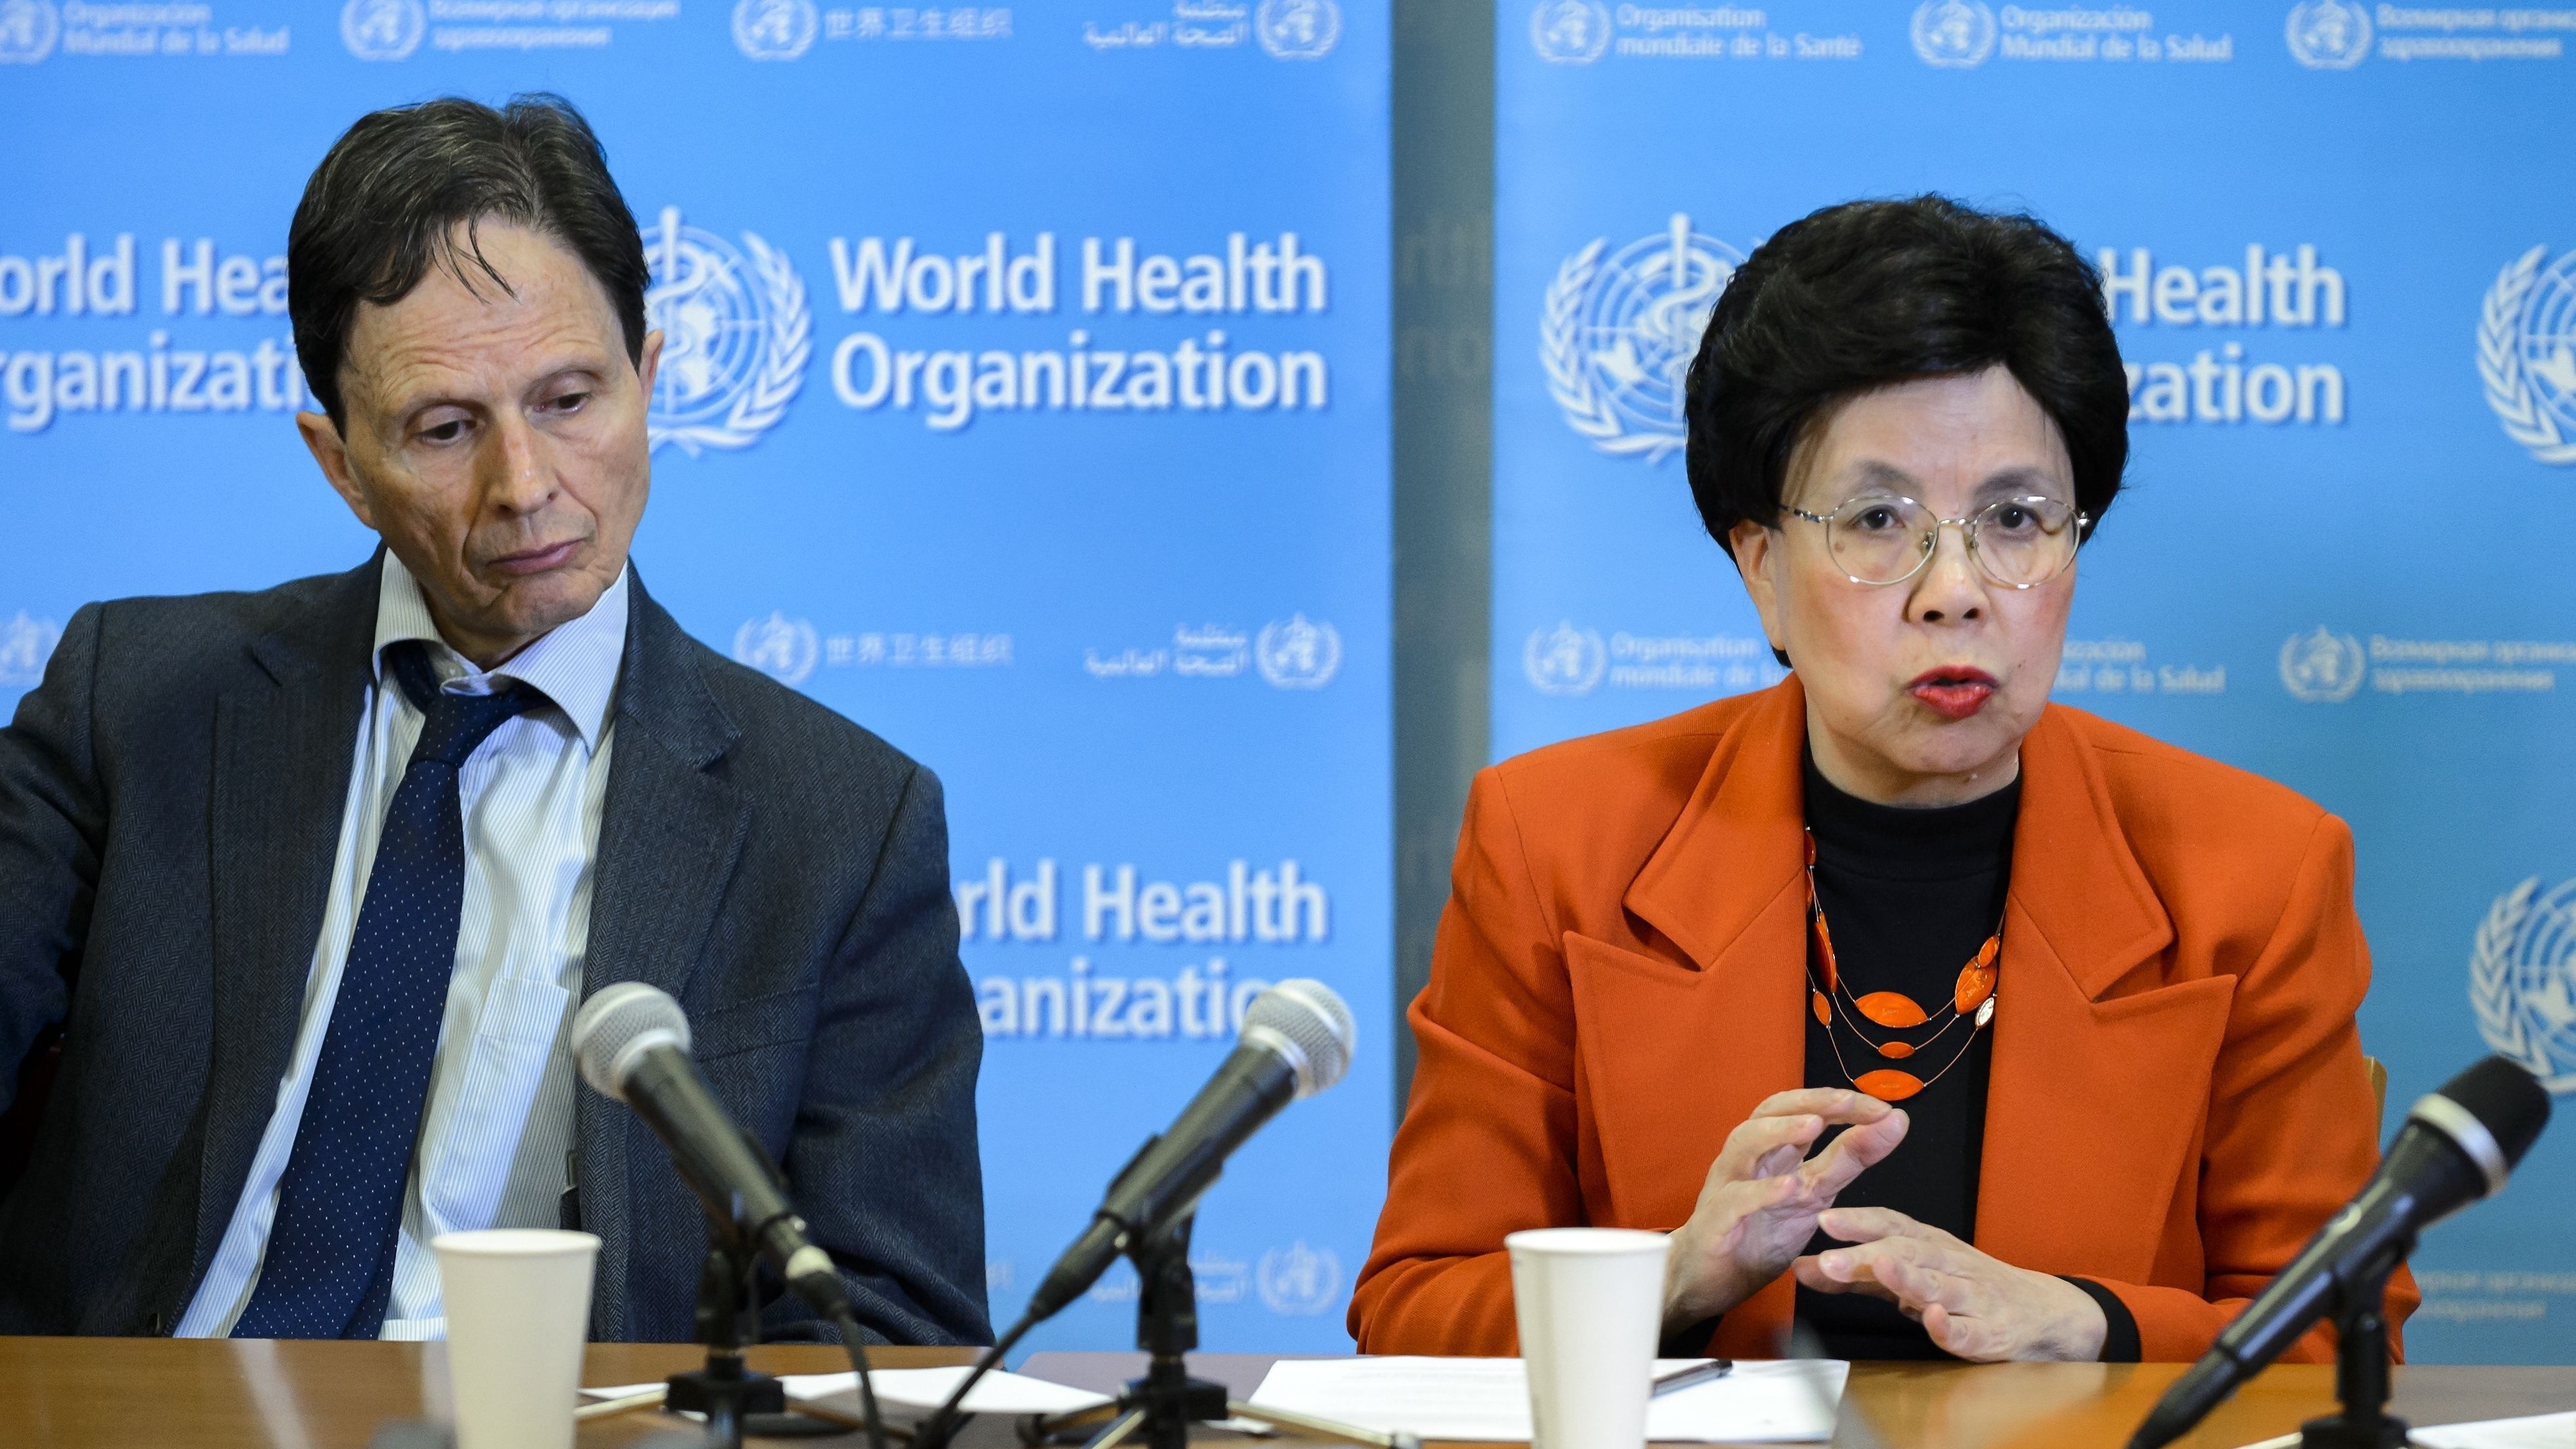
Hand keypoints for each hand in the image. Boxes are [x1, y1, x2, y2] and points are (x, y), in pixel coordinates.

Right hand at [1661, 1089, 1908, 1332]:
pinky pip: (1734, 1199)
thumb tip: (1895, 1120)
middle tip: (1848, 1102)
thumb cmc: (1759, 1232)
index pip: (1802, 1108)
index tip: (1881, 1108)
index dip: (1839, 1102)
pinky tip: (1789, 1187)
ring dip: (1778, 1131)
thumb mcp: (1815, 1195)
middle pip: (1769, 1111)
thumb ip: (1849, 1159)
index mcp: (1772, 1150)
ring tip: (1813, 1126)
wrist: (1711, 1281)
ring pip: (1743, 1142)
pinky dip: (1761, 1191)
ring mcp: (1727, 1185)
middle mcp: (1748, 1158)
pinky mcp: (1715, 1221)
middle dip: (1809, 1101)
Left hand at [1791, 1206, 2107, 1361]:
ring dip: (1909, 1276)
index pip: (1888, 1223)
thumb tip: (1798, 1265)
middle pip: (1907, 1250)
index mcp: (1925, 1243)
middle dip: (1868, 1251)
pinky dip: (1952, 1325)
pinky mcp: (1990, 1331)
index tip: (1822, 1218)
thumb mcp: (1904, 1274)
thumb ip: (1853, 1272)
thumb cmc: (1960, 1285)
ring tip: (1881, 1266)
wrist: (2037, 1311)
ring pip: (1938, 1283)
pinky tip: (1936, 1319)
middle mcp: (1947, 1262)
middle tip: (1830, 1256)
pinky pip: (1970, 1329)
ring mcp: (1971, 1295)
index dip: (1856, 1221)